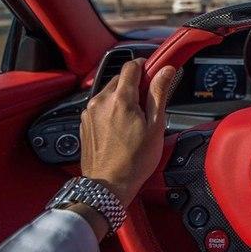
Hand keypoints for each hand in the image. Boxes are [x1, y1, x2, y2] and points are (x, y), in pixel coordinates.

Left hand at [79, 58, 175, 208]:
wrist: (108, 185)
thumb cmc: (135, 160)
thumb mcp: (156, 125)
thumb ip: (158, 93)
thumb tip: (166, 71)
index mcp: (120, 99)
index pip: (131, 66)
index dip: (145, 66)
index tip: (154, 74)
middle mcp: (100, 101)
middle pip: (120, 78)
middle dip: (135, 85)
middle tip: (148, 103)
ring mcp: (89, 112)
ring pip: (109, 92)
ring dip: (123, 97)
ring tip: (136, 119)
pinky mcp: (84, 122)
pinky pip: (100, 106)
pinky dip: (112, 109)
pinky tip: (122, 127)